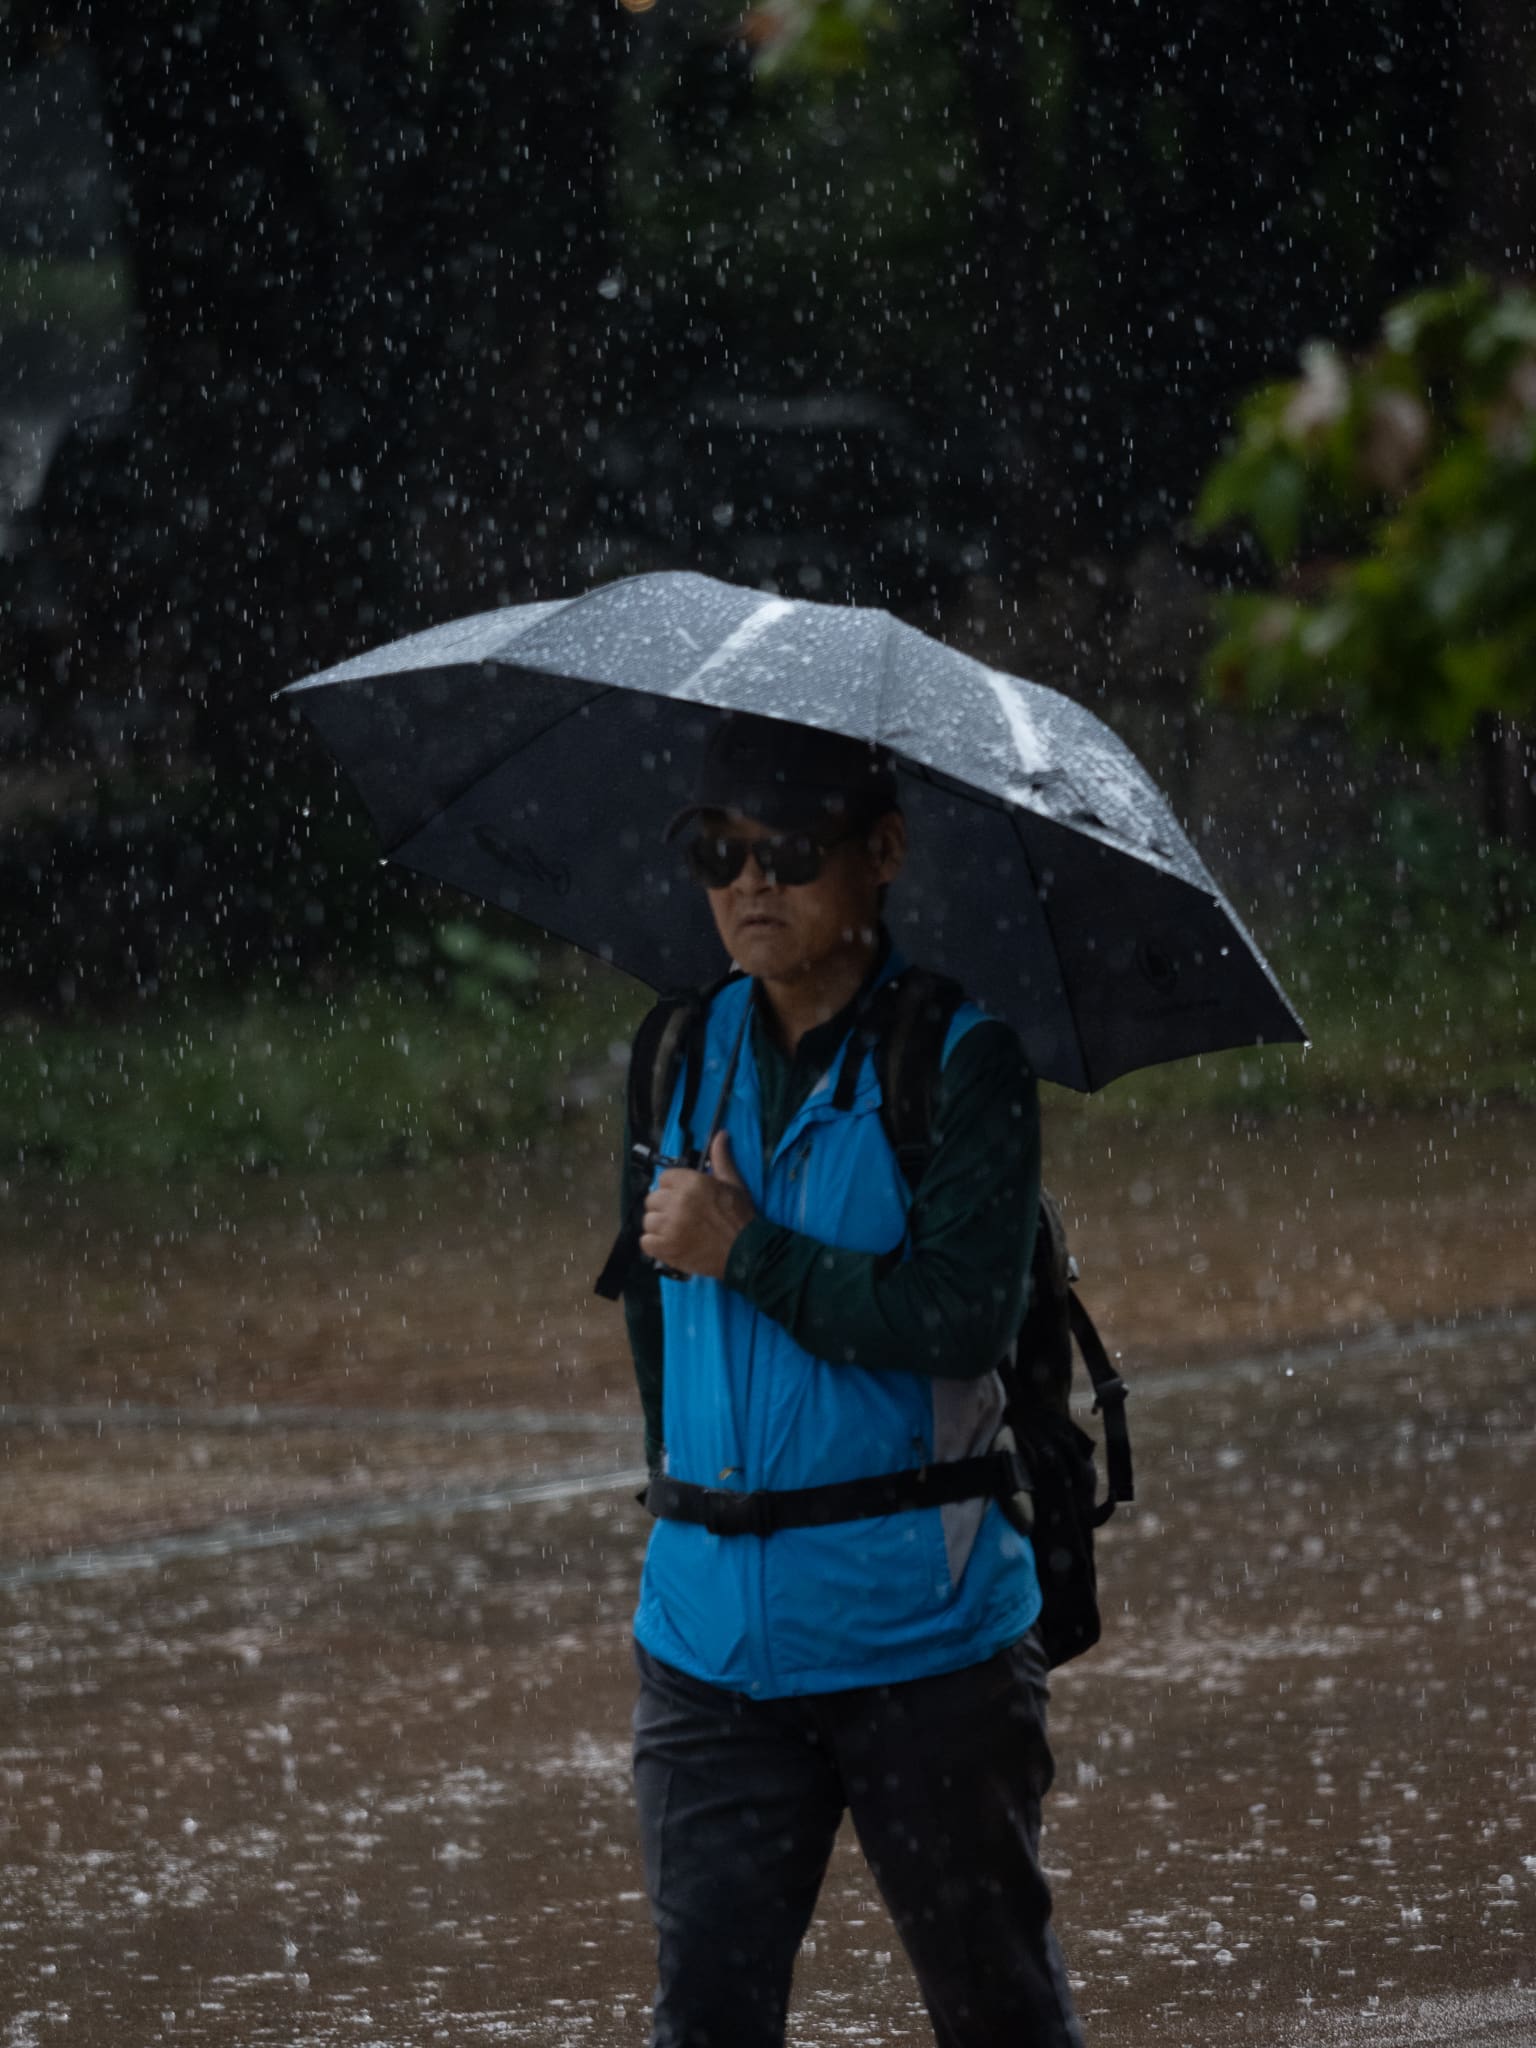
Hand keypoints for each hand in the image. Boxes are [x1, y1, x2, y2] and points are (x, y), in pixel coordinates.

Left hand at [640, 1131, 755, 1281]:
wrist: (746, 1251)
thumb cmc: (740, 1216)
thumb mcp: (732, 1183)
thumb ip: (720, 1158)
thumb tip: (720, 1134)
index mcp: (691, 1182)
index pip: (664, 1178)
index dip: (673, 1188)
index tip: (684, 1197)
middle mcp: (676, 1202)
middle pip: (653, 1199)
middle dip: (665, 1206)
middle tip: (681, 1215)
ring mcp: (669, 1227)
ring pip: (648, 1221)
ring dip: (659, 1226)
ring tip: (676, 1230)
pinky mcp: (666, 1248)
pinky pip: (646, 1242)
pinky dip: (655, 1244)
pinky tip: (669, 1243)